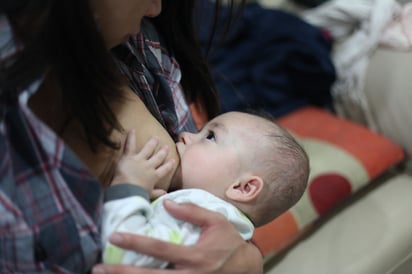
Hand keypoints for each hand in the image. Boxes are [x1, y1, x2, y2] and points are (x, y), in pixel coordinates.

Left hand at [92, 200, 263, 273]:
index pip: (159, 248)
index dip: (136, 242)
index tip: (115, 236)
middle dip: (122, 273)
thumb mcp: (216, 222)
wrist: (246, 269)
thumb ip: (192, 212)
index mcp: (194, 256)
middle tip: (98, 268)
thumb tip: (166, 204)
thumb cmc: (229, 243)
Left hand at [111, 130, 175, 192]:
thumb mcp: (149, 195)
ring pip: (148, 149)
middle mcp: (149, 166)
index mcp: (154, 176)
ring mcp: (140, 160)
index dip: (169, 165)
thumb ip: (157, 193)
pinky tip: (132, 129)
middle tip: (166, 146)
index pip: (164, 170)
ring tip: (156, 137)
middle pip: (158, 157)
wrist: (127, 190)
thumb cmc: (138, 195)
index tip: (173, 160)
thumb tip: (165, 194)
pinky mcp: (129, 157)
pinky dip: (131, 137)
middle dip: (163, 152)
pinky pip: (130, 145)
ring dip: (152, 143)